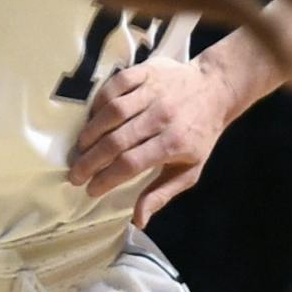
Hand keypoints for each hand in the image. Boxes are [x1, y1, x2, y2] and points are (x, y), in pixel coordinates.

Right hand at [69, 56, 228, 224]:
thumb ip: (162, 193)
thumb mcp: (189, 169)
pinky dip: (99, 101)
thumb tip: (138, 220)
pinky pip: (115, 85)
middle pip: (117, 141)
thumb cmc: (199, 134)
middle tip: (75, 174)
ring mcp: (154, 92)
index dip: (106, 179)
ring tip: (80, 148)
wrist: (216, 89)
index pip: (131, 164)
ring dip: (91, 132)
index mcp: (175, 143)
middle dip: (90, 161)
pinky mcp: (147, 71)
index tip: (90, 190)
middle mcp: (163, 117)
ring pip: (113, 112)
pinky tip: (92, 118)